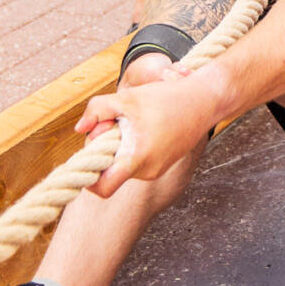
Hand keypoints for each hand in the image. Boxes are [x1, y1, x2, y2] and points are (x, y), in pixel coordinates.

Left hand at [77, 68, 220, 197]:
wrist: (205, 101)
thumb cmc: (167, 99)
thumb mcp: (126, 98)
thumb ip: (97, 110)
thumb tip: (79, 129)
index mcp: (137, 158)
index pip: (103, 188)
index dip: (88, 180)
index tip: (86, 161)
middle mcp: (147, 171)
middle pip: (111, 170)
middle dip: (105, 147)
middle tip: (113, 122)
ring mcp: (157, 169)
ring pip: (124, 163)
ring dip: (119, 144)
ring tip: (132, 121)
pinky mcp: (163, 163)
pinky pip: (137, 159)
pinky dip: (133, 145)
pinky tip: (144, 125)